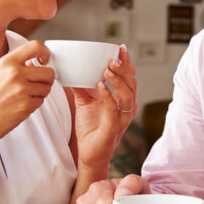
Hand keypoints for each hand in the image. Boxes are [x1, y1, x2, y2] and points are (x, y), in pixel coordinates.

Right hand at [0, 40, 54, 145]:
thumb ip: (16, 66)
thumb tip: (36, 63)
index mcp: (7, 62)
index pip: (35, 46)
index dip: (45, 52)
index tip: (44, 60)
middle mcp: (14, 73)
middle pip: (48, 72)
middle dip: (46, 80)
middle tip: (36, 85)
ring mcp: (21, 89)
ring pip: (47, 88)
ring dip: (40, 94)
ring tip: (23, 97)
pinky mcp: (26, 105)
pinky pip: (41, 101)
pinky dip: (34, 104)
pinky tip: (19, 106)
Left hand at [70, 45, 137, 170]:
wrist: (89, 155)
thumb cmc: (91, 129)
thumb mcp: (84, 103)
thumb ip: (81, 87)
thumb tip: (72, 69)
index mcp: (122, 100)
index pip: (129, 78)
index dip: (127, 63)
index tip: (121, 48)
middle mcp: (126, 108)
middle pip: (132, 83)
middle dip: (124, 69)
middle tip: (112, 58)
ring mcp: (122, 118)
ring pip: (128, 95)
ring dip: (118, 80)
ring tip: (106, 69)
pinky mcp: (113, 128)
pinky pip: (114, 109)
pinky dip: (108, 96)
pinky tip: (100, 86)